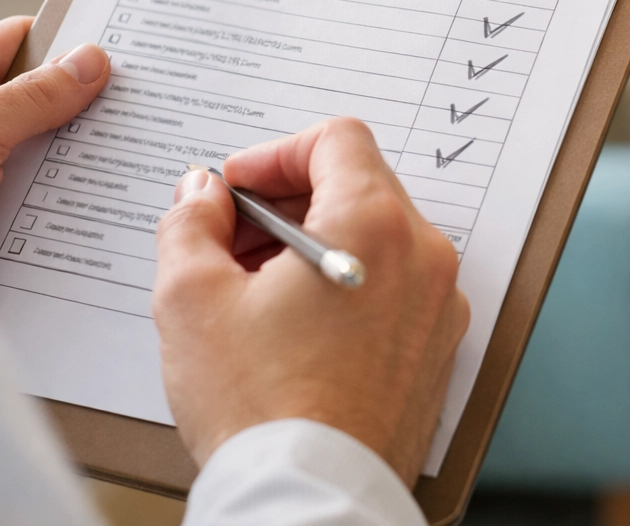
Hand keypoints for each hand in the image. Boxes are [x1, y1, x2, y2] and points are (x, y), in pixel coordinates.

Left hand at [0, 17, 110, 240]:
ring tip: (123, 156)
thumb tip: (90, 62)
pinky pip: (34, 188)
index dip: (67, 40)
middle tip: (134, 109)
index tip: (120, 52)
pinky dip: (62, 192)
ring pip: (40, 145)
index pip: (19, 40)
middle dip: (82, 103)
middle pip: (37, 95)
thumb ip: (34, 96)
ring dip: (75, 154)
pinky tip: (93, 198)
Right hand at [153, 117, 469, 487]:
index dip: (277, 154)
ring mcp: (437, 305)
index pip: (338, 140)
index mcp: (374, 224)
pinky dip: (347, 286)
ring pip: (377, 240)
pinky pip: (394, 288)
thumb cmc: (263, 409)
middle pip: (359, 187)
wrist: (310, 496)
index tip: (239, 187)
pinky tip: (293, 328)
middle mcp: (422, 256)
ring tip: (254, 292)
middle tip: (232, 240)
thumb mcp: (192, 300)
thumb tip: (200, 197)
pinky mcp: (435, 348)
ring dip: (315, 246)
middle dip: (289, 203)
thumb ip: (192, 224)